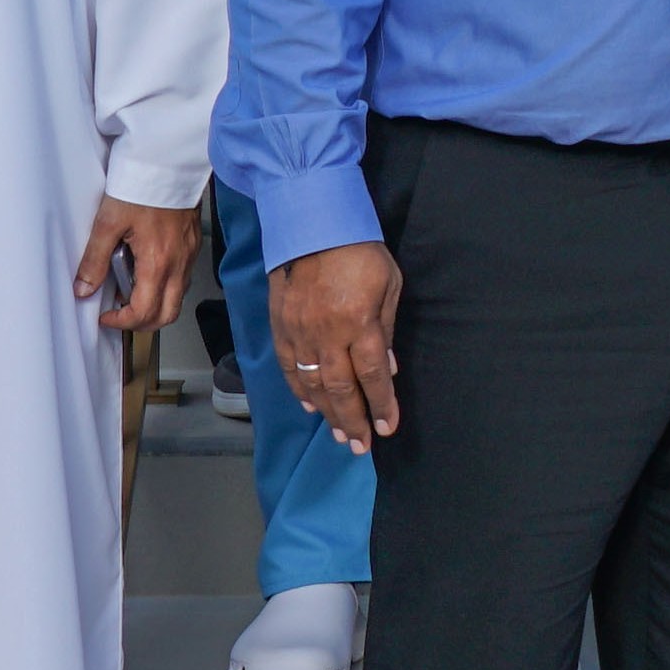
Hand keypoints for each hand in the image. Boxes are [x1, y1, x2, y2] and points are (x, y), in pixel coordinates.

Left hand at [75, 197, 199, 335]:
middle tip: (119, 314)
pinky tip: (147, 270)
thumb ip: (94, 260)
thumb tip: (83, 288)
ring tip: (131, 289)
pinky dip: (165, 287)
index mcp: (157, 263)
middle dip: (141, 323)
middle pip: (167, 315)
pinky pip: (182, 279)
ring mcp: (188, 256)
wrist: (168, 161)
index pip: (144, 312)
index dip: (121, 322)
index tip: (106, 316)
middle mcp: (178, 264)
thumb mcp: (108, 222)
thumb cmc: (142, 186)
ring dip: (154, 305)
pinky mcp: (192, 245)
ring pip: (177, 299)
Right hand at [270, 243, 405, 449]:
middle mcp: (326, 334)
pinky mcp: (280, 326)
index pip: (371, 375)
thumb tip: (387, 369)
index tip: (388, 428)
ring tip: (340, 435)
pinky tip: (310, 406)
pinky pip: (289, 367)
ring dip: (327, 413)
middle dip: (353, 421)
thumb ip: (386, 328)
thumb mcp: (389, 284)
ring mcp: (299, 332)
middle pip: (340, 389)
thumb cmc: (359, 250)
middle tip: (361, 446)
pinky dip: (299, 390)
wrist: (311, 223)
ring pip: (311, 384)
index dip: (381, 405)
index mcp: (358, 322)